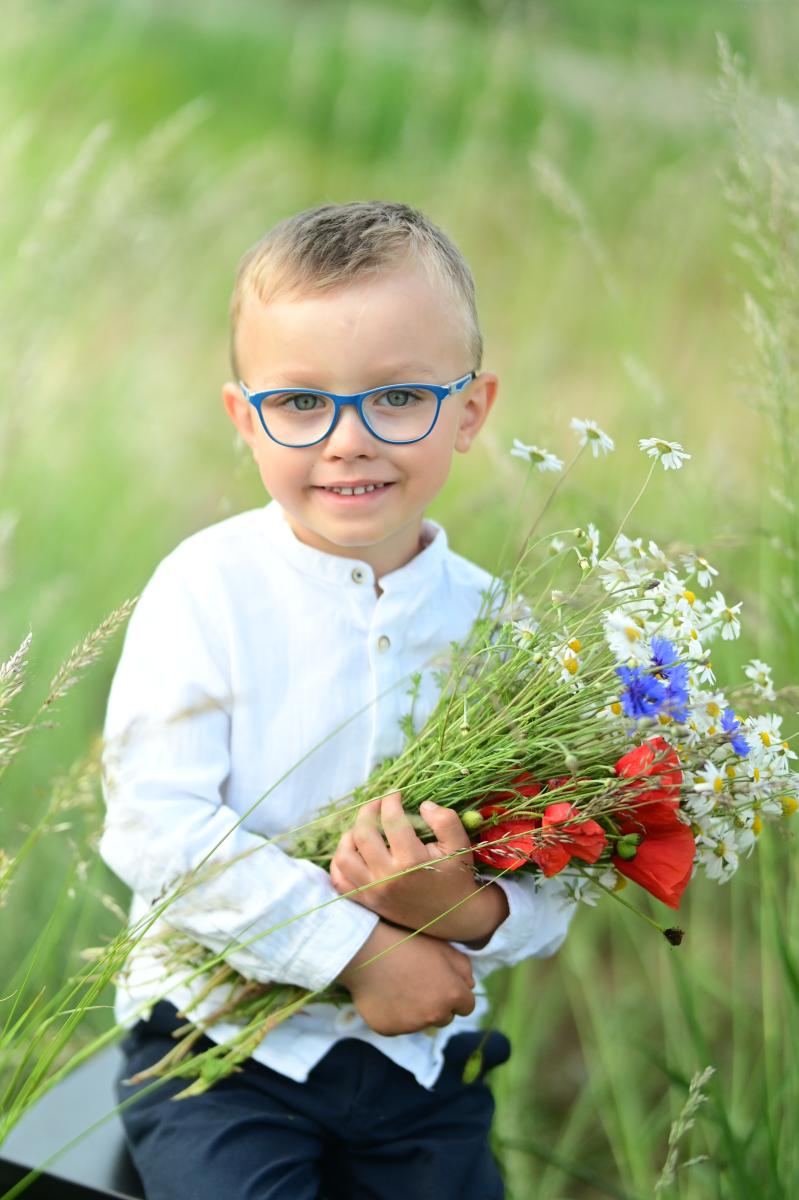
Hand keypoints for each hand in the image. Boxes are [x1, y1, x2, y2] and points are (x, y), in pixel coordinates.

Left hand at [329, 792, 507, 943]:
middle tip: (378, 803)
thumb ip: (445, 820)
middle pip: (363, 834)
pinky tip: (353, 849)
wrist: (454, 916)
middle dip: (368, 810)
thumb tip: (422, 805)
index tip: (395, 794)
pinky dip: (340, 862)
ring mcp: (373, 892)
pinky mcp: (367, 902)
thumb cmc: (456, 876)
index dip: (391, 800)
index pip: (391, 821)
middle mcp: (388, 878)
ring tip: (364, 827)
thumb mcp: (460, 846)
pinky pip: (340, 880)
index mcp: (412, 862)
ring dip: (350, 835)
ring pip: (344, 856)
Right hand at [335, 920, 475, 1035]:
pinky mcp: (390, 1030)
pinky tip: (386, 995)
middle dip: (438, 1004)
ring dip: (418, 1011)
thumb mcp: (442, 947)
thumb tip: (470, 986)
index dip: (456, 993)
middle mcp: (435, 1015)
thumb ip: (463, 967)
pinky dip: (396, 1015)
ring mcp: (412, 1026)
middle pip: (445, 1017)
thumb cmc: (407, 943)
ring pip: (422, 1022)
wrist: (365, 952)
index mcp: (452, 995)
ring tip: (400, 986)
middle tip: (420, 983)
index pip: (467, 1006)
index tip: (443, 983)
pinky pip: (399, 1026)